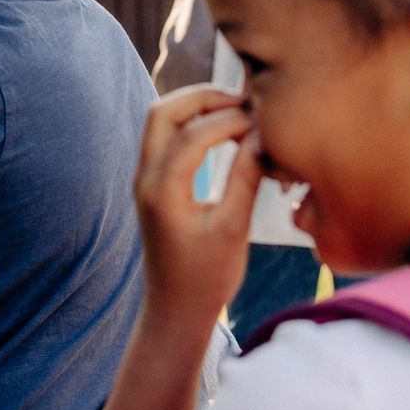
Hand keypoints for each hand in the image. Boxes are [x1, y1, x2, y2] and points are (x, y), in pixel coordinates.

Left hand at [133, 85, 265, 324]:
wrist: (175, 311)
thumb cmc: (206, 279)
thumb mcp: (233, 230)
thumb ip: (246, 179)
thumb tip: (262, 136)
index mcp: (162, 191)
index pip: (195, 134)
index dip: (231, 119)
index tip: (264, 119)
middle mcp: (145, 179)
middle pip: (163, 112)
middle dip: (202, 97)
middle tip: (243, 99)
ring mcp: (144, 181)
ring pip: (160, 121)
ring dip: (194, 107)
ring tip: (236, 109)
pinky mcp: (152, 186)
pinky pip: (164, 138)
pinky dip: (191, 124)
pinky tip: (222, 130)